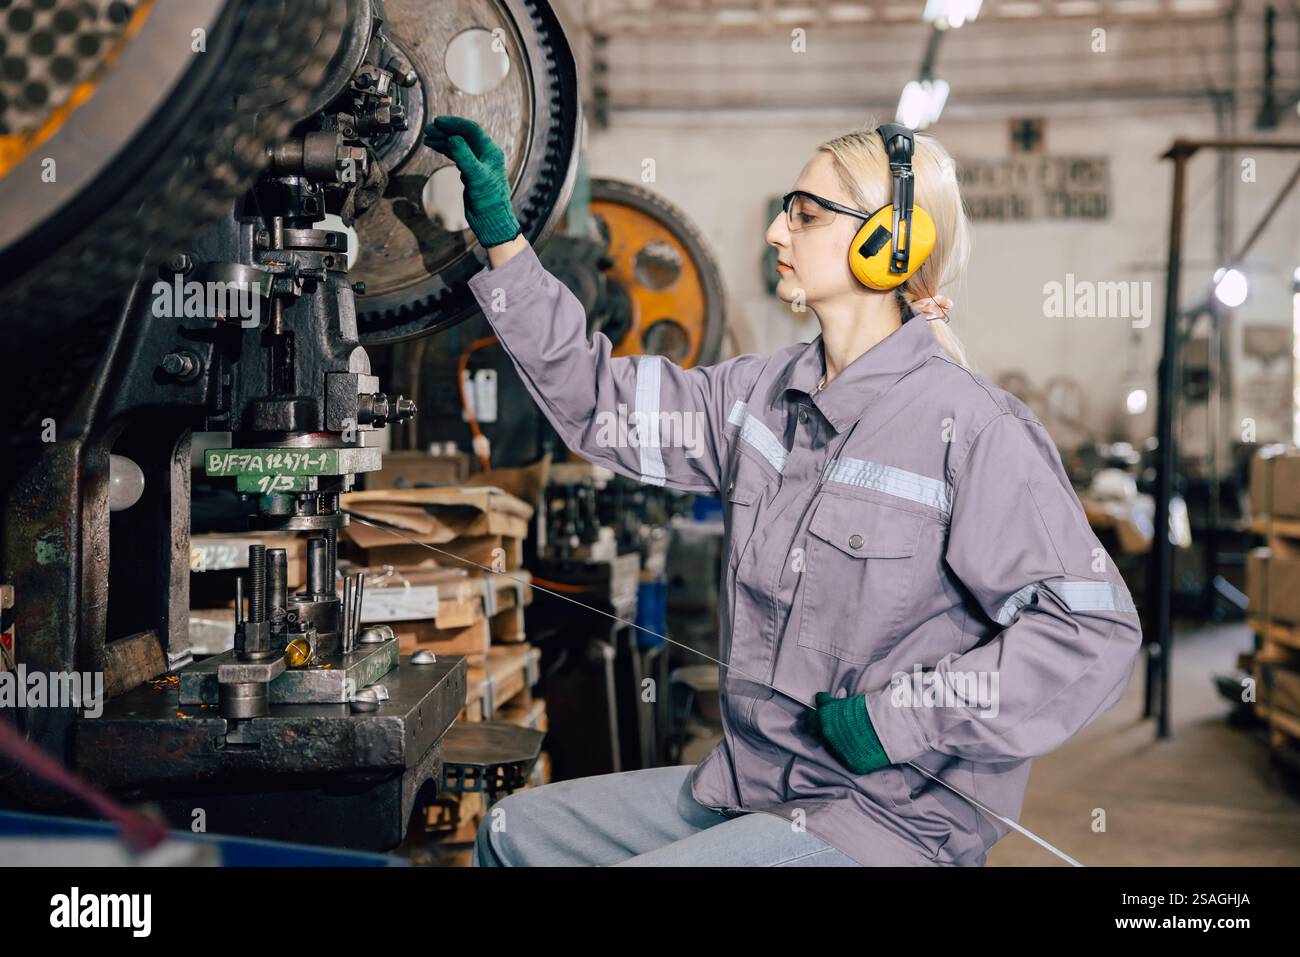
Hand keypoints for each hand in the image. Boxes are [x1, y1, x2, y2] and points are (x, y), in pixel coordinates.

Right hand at [422, 115, 521, 247]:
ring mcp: (477, 163)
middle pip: (463, 136)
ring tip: (427, 138)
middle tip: (428, 131)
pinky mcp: (471, 172)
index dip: (454, 124)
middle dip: (445, 132)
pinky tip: (435, 147)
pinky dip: (445, 150)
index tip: (437, 122)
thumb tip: (452, 138)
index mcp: (491, 151)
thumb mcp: (476, 176)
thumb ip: (464, 156)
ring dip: (443, 140)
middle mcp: (485, 155)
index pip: (471, 130)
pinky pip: (456, 155)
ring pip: (458, 145)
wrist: (491, 220)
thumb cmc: (489, 200)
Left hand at [812, 691, 890, 773]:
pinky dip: (857, 756)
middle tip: (847, 729)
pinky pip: (852, 761)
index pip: (810, 722)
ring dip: (844, 745)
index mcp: (824, 719)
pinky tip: (866, 748)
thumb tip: (820, 698)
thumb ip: (830, 702)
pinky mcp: (853, 764)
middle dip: (833, 733)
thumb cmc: (869, 708)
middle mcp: (828, 737)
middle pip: (825, 736)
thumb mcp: (845, 701)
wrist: (887, 724)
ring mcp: (840, 752)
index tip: (819, 720)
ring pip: (838, 750)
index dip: (815, 721)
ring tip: (860, 738)